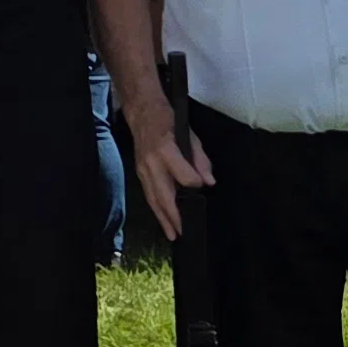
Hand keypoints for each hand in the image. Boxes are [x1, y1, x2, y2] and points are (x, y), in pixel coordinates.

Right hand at [130, 121, 213, 242]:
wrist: (141, 111)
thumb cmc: (168, 120)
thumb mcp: (190, 135)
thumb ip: (200, 160)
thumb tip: (208, 182)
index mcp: (166, 150)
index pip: (183, 175)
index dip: (194, 184)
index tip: (202, 188)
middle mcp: (152, 163)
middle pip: (164, 195)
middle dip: (174, 216)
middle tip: (183, 232)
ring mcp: (143, 169)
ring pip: (153, 199)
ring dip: (163, 218)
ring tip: (172, 235)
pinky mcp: (139, 173)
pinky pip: (148, 195)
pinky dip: (156, 210)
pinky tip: (163, 220)